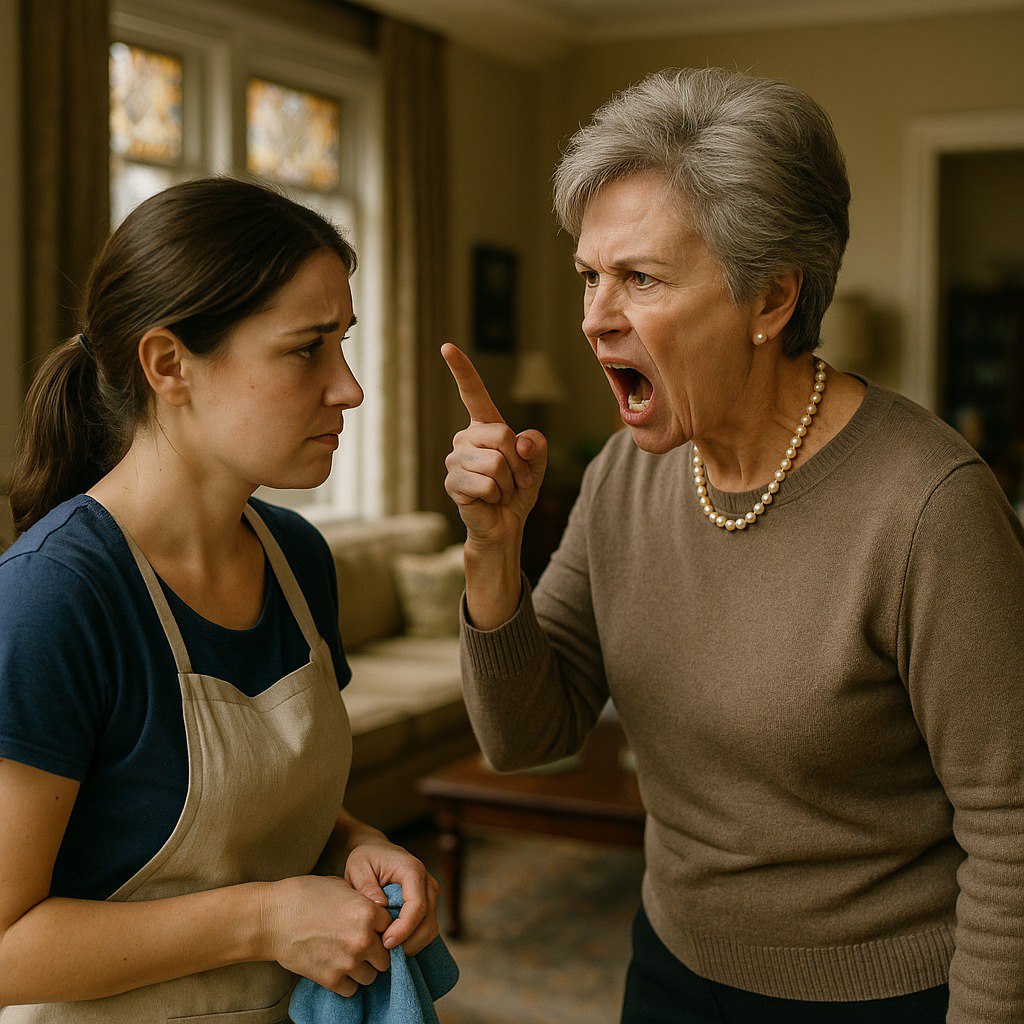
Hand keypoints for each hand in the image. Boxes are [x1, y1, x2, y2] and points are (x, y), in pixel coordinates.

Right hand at [261, 875, 392, 995]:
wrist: (271, 918)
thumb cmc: (304, 895)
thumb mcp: (340, 886)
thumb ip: (362, 901)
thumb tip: (376, 911)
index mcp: (367, 912)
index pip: (392, 927)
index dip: (382, 927)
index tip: (373, 928)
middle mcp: (362, 939)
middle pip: (386, 957)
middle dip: (376, 952)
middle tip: (363, 946)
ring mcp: (347, 962)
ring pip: (371, 976)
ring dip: (363, 969)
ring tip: (348, 957)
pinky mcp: (330, 979)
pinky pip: (352, 990)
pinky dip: (346, 982)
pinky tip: (337, 968)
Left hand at [345, 838, 440, 956]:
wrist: (376, 851)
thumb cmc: (366, 858)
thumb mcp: (358, 866)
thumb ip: (367, 885)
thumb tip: (380, 906)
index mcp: (413, 870)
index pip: (417, 906)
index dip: (404, 929)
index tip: (385, 943)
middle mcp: (427, 882)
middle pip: (429, 922)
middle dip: (408, 943)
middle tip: (384, 955)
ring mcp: (430, 895)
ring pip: (430, 929)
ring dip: (411, 945)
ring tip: (387, 952)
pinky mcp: (428, 905)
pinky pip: (426, 929)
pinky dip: (412, 942)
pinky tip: (393, 946)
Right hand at [441, 343, 547, 547]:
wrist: (505, 524)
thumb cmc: (518, 490)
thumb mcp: (537, 462)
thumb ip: (537, 444)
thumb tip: (520, 441)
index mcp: (484, 427)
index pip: (473, 393)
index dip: (461, 370)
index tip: (447, 347)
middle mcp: (465, 438)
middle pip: (501, 434)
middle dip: (519, 461)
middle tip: (517, 479)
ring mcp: (455, 460)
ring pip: (495, 463)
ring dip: (507, 482)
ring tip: (500, 491)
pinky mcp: (452, 483)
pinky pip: (486, 484)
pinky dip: (496, 496)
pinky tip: (489, 500)